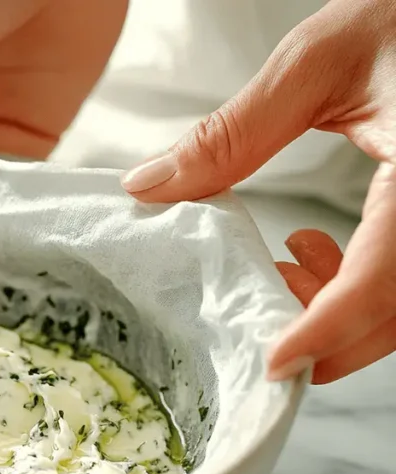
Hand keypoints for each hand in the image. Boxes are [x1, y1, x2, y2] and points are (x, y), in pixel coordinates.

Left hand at [119, 0, 395, 383]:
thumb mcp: (316, 64)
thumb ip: (232, 133)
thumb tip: (149, 186)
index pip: (382, 280)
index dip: (325, 330)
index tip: (273, 362)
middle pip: (395, 314)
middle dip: (322, 330)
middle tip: (258, 298)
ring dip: (337, 310)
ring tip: (284, 262)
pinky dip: (358, 287)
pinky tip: (314, 249)